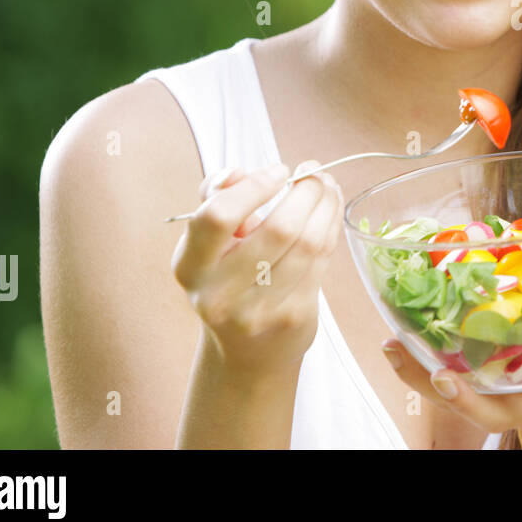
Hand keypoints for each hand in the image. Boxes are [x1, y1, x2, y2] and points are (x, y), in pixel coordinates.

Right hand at [171, 161, 344, 374]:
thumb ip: (216, 199)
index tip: (279, 171)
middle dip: (305, 191)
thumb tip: (236, 173)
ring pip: (308, 243)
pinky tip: (331, 210)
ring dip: (325, 205)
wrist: (247, 349)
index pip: (217, 217)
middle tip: (313, 172)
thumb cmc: (229, 278)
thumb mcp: (209, 243)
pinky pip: (322, 259)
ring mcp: (258, 310)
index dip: (254, 188)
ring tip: (327, 186)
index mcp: (190, 266)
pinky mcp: (293, 316)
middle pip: (278, 229)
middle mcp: (219, 293)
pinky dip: (331, 226)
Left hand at [382, 248, 521, 446]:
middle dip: (472, 402)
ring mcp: (497, 398)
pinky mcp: (474, 384)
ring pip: (460, 401)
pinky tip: (393, 338)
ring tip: (402, 349)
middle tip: (448, 378)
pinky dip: (414, 362)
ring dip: (429, 380)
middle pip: (497, 418)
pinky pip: (439, 379)